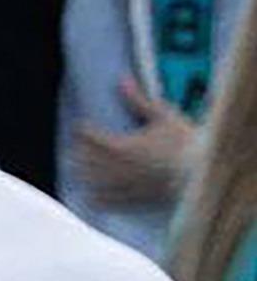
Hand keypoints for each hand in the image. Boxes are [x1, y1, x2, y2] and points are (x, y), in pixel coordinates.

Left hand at [71, 77, 199, 207]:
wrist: (204, 175)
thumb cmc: (186, 143)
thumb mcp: (164, 116)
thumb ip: (139, 100)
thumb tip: (122, 79)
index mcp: (122, 145)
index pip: (89, 136)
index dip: (82, 129)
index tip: (81, 126)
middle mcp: (117, 166)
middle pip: (83, 158)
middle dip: (78, 151)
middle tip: (77, 146)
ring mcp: (123, 185)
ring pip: (90, 179)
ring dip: (81, 172)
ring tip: (78, 167)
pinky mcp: (132, 200)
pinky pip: (105, 201)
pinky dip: (94, 196)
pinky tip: (90, 194)